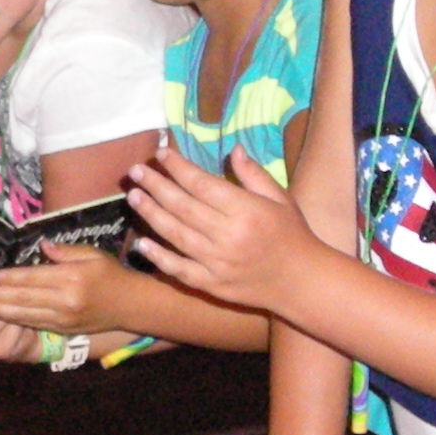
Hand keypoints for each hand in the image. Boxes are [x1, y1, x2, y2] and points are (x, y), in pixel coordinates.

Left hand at [0, 242, 124, 336]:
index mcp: (71, 279)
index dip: (8, 277)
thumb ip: (65, 251)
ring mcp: (64, 318)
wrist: (131, 305)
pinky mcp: (64, 329)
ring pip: (25, 314)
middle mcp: (65, 301)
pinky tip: (0, 315)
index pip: (32, 278)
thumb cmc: (111, 274)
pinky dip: (15, 319)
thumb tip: (41, 246)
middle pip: (23, 298)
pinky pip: (34, 324)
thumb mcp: (92, 254)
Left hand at [126, 148, 316, 312]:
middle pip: (182, 206)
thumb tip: (233, 149)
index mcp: (245, 210)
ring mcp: (217, 263)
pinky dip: (159, 257)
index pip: (202, 184)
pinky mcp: (212, 285)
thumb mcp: (280, 198)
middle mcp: (227, 236)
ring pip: (175, 235)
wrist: (302, 282)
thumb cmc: (292, 234)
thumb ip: (254, 174)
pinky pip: (179, 269)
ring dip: (151, 214)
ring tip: (133, 196)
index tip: (161, 154)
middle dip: (156, 186)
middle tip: (136, 171)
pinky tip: (141, 243)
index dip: (178, 168)